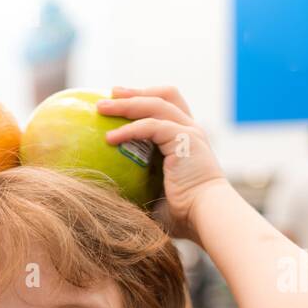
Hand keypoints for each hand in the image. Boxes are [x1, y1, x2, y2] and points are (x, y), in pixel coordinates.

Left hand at [97, 85, 230, 242]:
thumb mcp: (158, 195)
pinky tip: (109, 138)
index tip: (121, 100)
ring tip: (101, 108)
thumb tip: (109, 193)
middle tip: (109, 94)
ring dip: (126, 104)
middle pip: (164, 95)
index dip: (146, 98)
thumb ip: (140, 185)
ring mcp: (190, 131)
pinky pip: (151, 126)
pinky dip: (129, 129)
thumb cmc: (184, 216)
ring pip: (154, 104)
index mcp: (188, 139)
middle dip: (135, 92)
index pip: (169, 107)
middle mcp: (191, 130)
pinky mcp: (184, 139)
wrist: (207, 216)